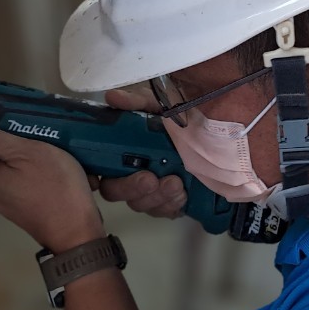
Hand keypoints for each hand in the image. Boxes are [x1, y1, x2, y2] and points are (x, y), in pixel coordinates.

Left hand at [0, 115, 104, 252]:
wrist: (78, 231)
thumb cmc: (50, 188)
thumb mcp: (21, 152)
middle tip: (10, 123)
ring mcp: (11, 203)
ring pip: (4, 174)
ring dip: (14, 156)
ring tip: (34, 136)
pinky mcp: (29, 207)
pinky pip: (23, 184)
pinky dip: (31, 170)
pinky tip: (51, 158)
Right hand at [92, 88, 187, 218]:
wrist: (214, 134)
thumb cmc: (178, 119)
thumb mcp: (158, 105)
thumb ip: (136, 102)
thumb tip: (113, 98)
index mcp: (120, 151)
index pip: (99, 168)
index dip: (94, 176)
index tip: (106, 173)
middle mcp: (129, 174)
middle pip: (115, 191)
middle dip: (131, 188)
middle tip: (149, 179)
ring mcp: (149, 192)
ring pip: (141, 204)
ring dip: (156, 196)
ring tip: (174, 183)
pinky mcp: (169, 202)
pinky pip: (164, 211)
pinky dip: (172, 204)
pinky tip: (182, 193)